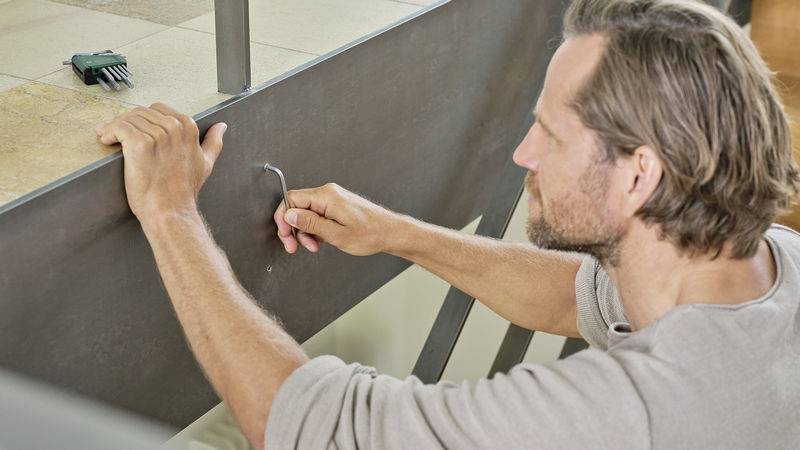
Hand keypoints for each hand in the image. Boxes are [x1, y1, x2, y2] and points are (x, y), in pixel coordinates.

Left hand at [95, 103, 227, 220]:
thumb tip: (221, 127)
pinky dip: (109, 131)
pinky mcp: (139, 144)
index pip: (160, 110)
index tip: (136, 130)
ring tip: (108, 137)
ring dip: (115, 126)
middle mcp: (174, 127)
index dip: (144, 119)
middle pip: (142, 112)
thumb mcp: (205, 163)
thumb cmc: (184, 191)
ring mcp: (156, 135)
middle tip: (117, 133)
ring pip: (128, 118)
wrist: (169, 210)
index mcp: (188, 128)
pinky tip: (106, 139)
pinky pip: (119, 127)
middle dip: (128, 121)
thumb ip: (213, 142)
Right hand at [273, 183, 401, 255]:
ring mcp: (333, 199)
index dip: (283, 218)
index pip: (291, 199)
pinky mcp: (337, 206)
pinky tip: (320, 241)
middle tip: (294, 246)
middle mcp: (328, 194)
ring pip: (306, 214)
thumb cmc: (370, 234)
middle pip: (297, 207)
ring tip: (314, 246)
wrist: (390, 233)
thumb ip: (310, 224)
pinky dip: (315, 230)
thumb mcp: (336, 234)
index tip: (285, 234)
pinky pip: (317, 216)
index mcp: (326, 196)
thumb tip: (289, 215)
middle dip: (293, 228)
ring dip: (305, 232)